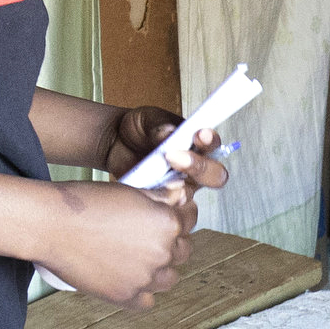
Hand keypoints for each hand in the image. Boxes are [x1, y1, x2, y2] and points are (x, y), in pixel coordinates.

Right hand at [40, 181, 191, 307]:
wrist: (50, 225)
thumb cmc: (85, 202)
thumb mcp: (129, 190)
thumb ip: (161, 196)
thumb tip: (183, 195)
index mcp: (167, 222)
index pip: (189, 220)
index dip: (182, 216)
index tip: (173, 216)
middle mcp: (162, 252)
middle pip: (182, 252)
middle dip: (171, 243)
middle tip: (150, 237)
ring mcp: (145, 278)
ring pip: (169, 279)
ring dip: (160, 270)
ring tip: (140, 260)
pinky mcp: (125, 296)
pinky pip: (147, 301)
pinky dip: (141, 292)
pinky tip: (129, 280)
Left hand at [102, 106, 231, 195]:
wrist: (114, 143)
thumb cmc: (138, 129)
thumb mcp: (146, 119)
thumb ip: (159, 125)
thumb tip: (169, 132)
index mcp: (196, 144)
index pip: (213, 145)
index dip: (210, 142)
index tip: (199, 134)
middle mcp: (194, 168)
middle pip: (215, 176)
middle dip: (200, 167)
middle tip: (173, 156)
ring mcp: (179, 187)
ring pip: (194, 194)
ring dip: (179, 188)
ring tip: (160, 178)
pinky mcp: (162, 201)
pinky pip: (168, 209)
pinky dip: (159, 201)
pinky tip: (145, 191)